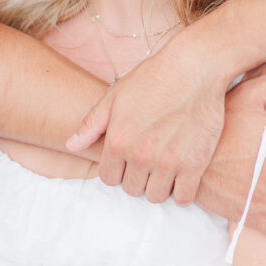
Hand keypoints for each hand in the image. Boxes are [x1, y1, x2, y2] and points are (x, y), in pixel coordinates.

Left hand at [66, 30, 228, 204]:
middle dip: (137, 176)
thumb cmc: (152, 78)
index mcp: (118, 140)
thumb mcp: (115, 96)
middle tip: (148, 159)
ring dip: (158, 184)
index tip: (129, 158)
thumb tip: (71, 145)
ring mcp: (168, 162)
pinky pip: (183, 197)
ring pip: (155, 196)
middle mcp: (140, 155)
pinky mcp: (194, 165)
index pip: (109, 178)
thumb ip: (91, 124)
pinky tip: (182, 172)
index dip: (118, 169)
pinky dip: (181, 190)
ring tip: (164, 165)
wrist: (193, 68)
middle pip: (132, 189)